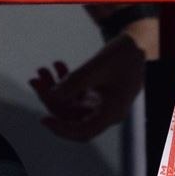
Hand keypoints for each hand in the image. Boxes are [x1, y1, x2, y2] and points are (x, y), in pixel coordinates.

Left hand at [28, 35, 147, 141]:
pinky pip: (76, 94)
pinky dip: (66, 82)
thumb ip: (74, 82)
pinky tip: (58, 66)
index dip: (62, 129)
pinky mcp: (98, 94)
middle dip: (51, 99)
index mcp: (111, 113)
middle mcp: (106, 112)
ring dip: (55, 88)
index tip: (43, 119)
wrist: (138, 44)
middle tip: (35, 79)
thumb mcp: (97, 67)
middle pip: (72, 116)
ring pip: (71, 103)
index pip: (83, 131)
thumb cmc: (123, 55)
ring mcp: (101, 104)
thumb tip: (51, 96)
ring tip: (42, 70)